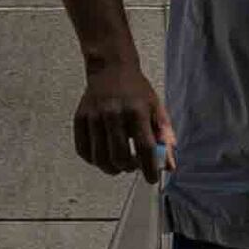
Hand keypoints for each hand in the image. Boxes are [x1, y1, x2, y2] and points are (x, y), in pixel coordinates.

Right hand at [71, 56, 166, 180]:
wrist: (111, 69)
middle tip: (135, 166)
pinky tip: (104, 157)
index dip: (149, 167)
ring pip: (100, 157)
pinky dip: (94, 160)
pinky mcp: (79, 119)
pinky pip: (83, 150)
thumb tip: (169, 164)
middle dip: (130, 168)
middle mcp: (113, 114)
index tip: (152, 179)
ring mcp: (93, 117)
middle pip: (120, 156)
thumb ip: (164, 136)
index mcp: (136, 112)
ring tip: (121, 165)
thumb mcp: (157, 109)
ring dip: (112, 168)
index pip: (144, 148)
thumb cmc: (138, 91)